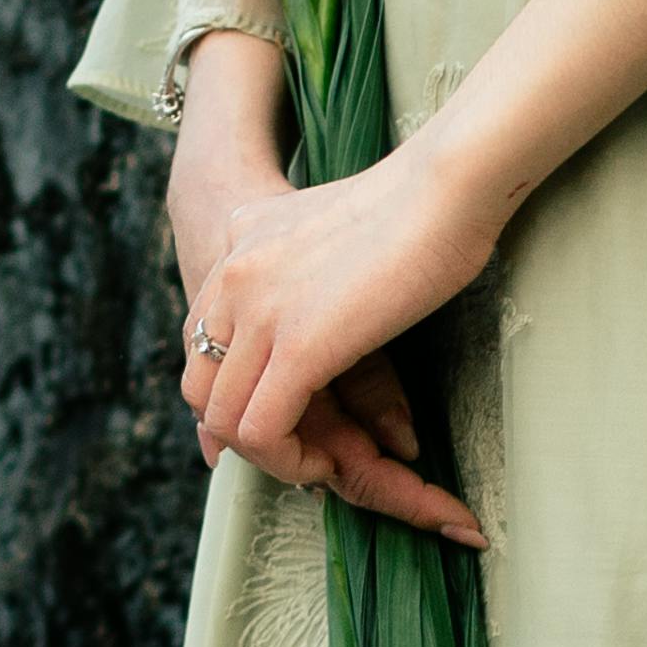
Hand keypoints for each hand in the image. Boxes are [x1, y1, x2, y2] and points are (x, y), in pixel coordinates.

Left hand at [184, 145, 502, 538]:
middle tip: (302, 447)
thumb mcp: (334, 227)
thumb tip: (320, 314)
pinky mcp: (297, 345)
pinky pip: (260, 432)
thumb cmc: (422, 203)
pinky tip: (330, 462)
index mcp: (239, 239)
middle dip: (244, 432)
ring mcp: (258, 309)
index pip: (202, 339)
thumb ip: (306, 264)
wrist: (447, 183)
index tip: (281, 422)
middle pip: (199, 385)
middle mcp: (232, 272)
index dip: (233, 392)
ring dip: (269, 456)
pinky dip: (290, 462)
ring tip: (320, 461)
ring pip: (222, 419)